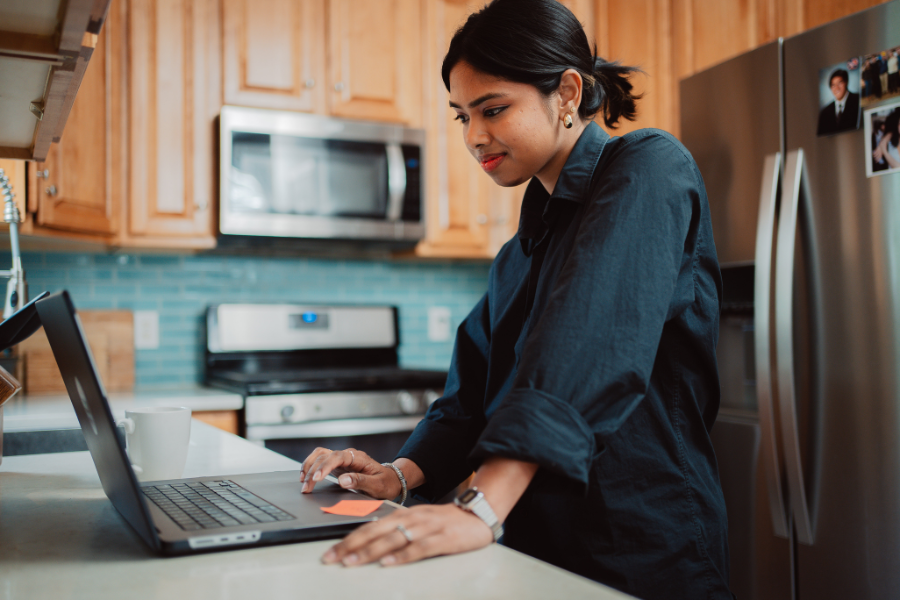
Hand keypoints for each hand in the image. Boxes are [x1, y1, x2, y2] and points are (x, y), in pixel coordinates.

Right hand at [299, 447, 401, 498]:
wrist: (391, 480)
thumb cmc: (386, 483)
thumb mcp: (377, 485)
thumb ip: (360, 482)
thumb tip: (343, 481)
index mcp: (358, 458)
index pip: (337, 457)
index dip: (325, 466)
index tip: (316, 478)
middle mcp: (348, 455)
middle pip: (325, 456)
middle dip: (313, 471)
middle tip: (306, 488)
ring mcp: (342, 459)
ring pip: (320, 455)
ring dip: (309, 467)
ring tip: (303, 482)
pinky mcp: (338, 465)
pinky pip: (321, 460)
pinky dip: (311, 466)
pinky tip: (306, 476)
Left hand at [321, 503, 493, 566]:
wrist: (479, 513)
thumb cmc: (446, 522)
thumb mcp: (418, 521)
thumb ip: (397, 529)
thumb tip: (370, 542)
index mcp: (404, 514)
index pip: (370, 527)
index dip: (348, 539)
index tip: (331, 552)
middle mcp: (412, 518)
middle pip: (376, 532)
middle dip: (351, 546)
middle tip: (332, 558)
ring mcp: (427, 527)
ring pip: (393, 539)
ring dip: (371, 551)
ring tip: (353, 562)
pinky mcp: (443, 538)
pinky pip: (419, 548)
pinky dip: (403, 555)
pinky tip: (389, 563)